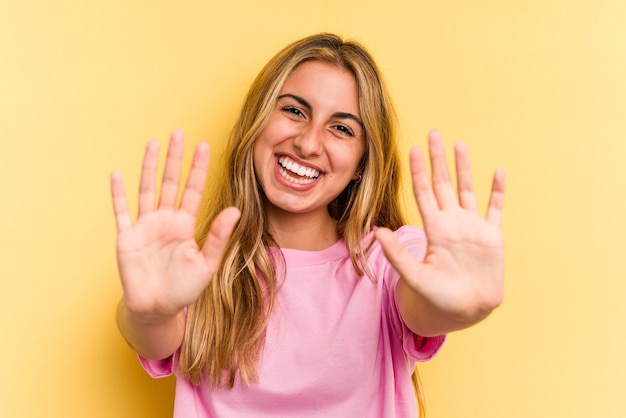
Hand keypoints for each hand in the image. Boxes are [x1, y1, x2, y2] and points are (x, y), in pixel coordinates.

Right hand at [111, 130, 239, 321]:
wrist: (157, 309)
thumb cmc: (184, 289)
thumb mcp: (206, 263)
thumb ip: (217, 236)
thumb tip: (235, 210)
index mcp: (185, 225)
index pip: (194, 189)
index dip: (198, 168)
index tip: (204, 145)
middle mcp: (165, 220)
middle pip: (170, 182)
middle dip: (175, 158)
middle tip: (178, 133)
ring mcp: (145, 226)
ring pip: (147, 189)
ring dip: (149, 167)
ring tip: (153, 143)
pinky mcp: (127, 238)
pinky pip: (121, 212)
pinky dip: (118, 194)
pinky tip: (117, 174)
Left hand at [376, 130, 504, 329]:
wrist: (464, 311)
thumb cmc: (436, 297)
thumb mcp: (414, 277)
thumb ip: (397, 255)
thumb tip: (377, 232)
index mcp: (434, 230)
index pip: (424, 193)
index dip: (418, 172)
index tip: (411, 149)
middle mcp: (451, 223)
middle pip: (443, 184)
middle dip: (438, 160)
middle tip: (433, 133)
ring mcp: (472, 228)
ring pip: (467, 190)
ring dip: (464, 168)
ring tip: (459, 144)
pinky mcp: (492, 237)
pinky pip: (495, 209)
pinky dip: (497, 191)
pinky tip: (498, 172)